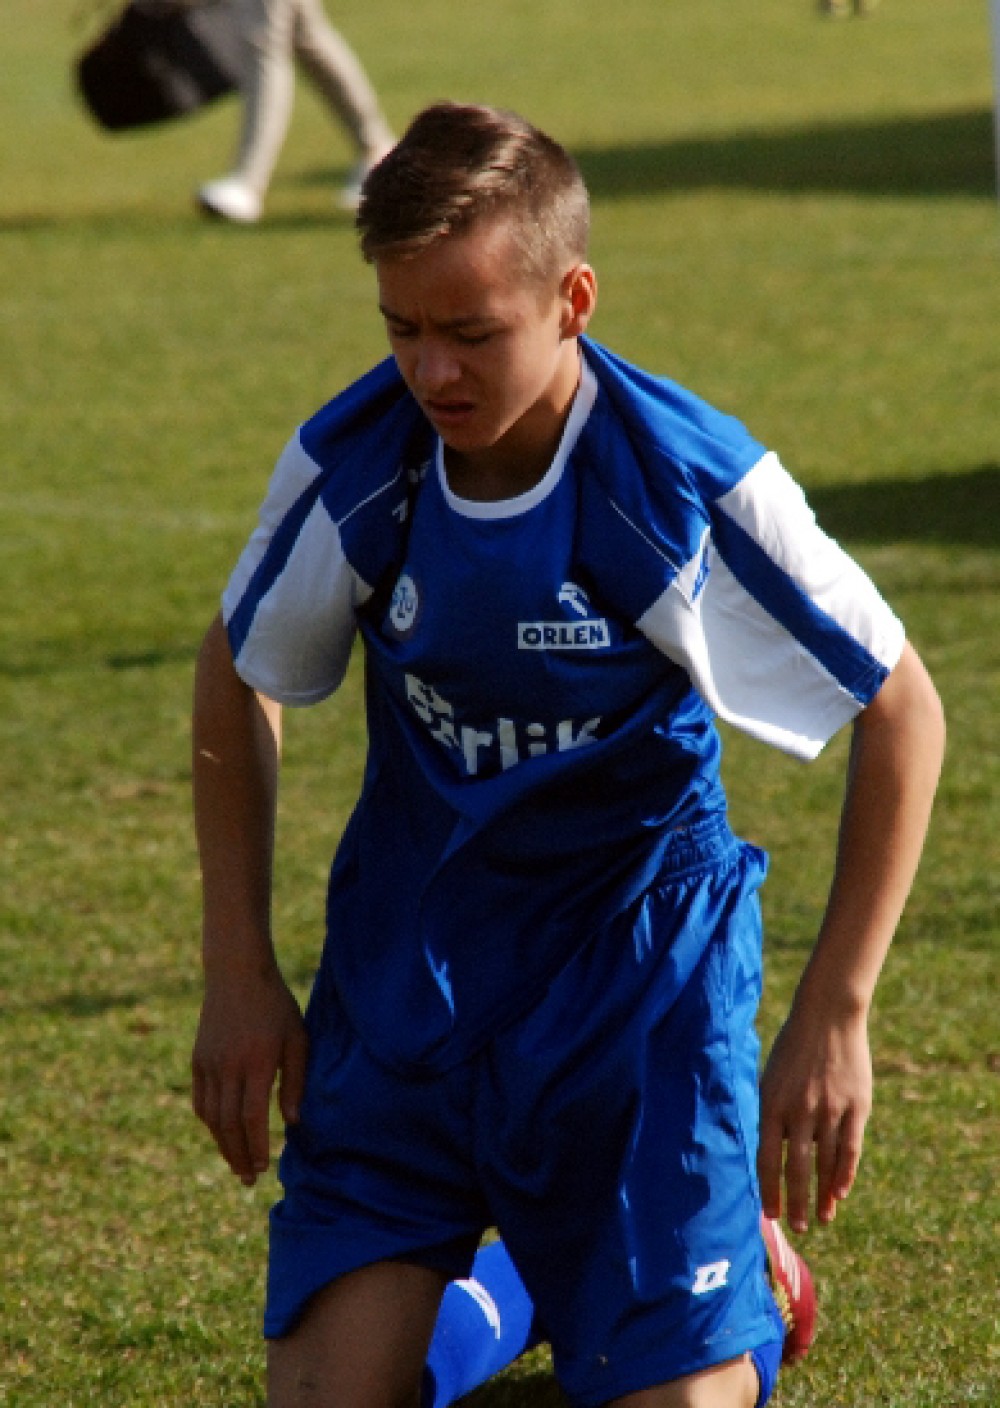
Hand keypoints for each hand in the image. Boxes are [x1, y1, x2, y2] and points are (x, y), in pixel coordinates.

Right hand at [191, 965, 307, 1185]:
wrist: (237, 973)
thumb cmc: (275, 1005)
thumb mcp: (297, 1037)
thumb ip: (295, 1080)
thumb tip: (293, 1122)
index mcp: (256, 1061)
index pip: (252, 1116)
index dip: (257, 1146)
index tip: (263, 1168)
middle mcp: (228, 1066)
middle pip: (228, 1124)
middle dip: (238, 1156)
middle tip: (249, 1179)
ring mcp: (208, 1064)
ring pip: (211, 1117)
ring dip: (223, 1145)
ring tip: (237, 1164)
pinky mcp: (197, 1060)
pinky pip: (201, 1101)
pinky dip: (210, 1123)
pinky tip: (222, 1133)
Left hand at [758, 1001, 871, 1232]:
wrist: (827, 1016)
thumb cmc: (793, 1048)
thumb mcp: (771, 1077)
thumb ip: (771, 1114)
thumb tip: (770, 1153)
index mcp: (772, 1104)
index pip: (767, 1158)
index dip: (769, 1189)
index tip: (770, 1214)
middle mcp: (800, 1110)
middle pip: (797, 1168)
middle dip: (796, 1202)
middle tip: (798, 1227)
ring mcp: (830, 1109)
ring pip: (826, 1164)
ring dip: (823, 1195)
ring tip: (822, 1218)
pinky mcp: (856, 1106)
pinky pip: (850, 1148)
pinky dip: (844, 1173)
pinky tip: (840, 1193)